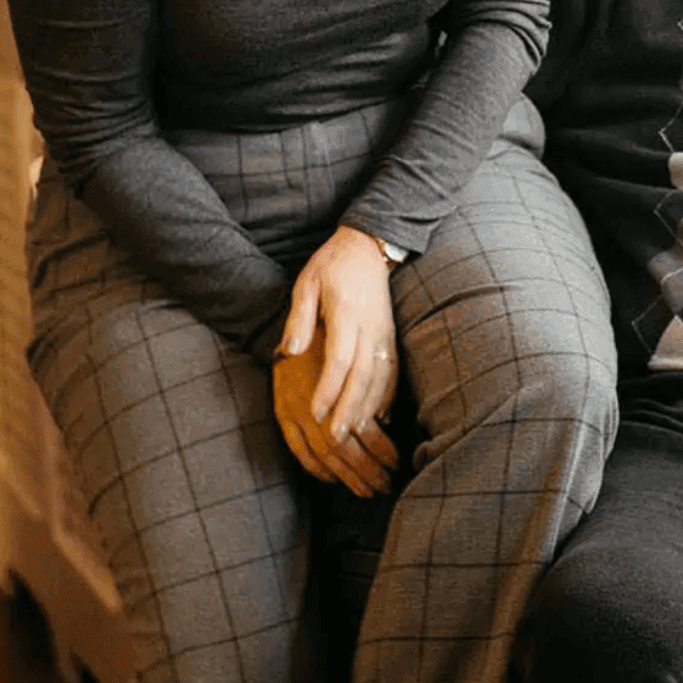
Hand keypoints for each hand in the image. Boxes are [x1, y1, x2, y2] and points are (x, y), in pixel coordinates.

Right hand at [273, 331, 398, 495]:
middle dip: (367, 469)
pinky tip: (330, 477)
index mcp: (340, 382)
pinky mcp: (280, 408)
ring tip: (366, 489)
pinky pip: (295, 446)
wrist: (292, 304)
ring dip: (346, 473)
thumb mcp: (357, 342)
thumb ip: (372, 377)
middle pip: (344, 446)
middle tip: (384, 485)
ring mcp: (294, 407)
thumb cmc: (333, 317)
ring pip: (323, 451)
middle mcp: (315, 399)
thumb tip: (385, 415)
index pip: (362, 427)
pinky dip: (314, 466)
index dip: (380, 449)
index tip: (396, 463)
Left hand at [279, 224, 400, 443]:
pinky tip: (379, 415)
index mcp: (348, 313)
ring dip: (369, 407)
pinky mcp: (390, 335)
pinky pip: (392, 370)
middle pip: (363, 375)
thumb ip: (299, 318)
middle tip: (338, 437)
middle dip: (350, 408)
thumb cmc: (332, 264)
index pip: (340, 359)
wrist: (369, 245)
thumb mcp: (306, 283)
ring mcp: (384, 332)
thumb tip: (290, 352)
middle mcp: (371, 327)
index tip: (317, 413)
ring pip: (381, 377)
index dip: (329, 389)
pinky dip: (386, 395)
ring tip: (356, 433)